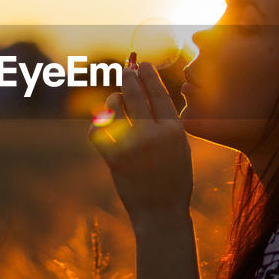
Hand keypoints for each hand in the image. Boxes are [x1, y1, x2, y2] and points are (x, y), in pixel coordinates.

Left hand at [88, 61, 192, 234]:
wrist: (161, 213)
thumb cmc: (174, 179)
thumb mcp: (181, 148)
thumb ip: (169, 122)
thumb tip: (152, 93)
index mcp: (174, 130)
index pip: (158, 92)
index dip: (148, 75)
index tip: (142, 65)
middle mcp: (153, 135)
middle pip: (135, 93)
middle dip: (128, 76)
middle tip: (125, 69)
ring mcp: (132, 147)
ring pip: (114, 107)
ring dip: (113, 100)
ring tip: (117, 102)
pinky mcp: (114, 160)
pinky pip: (97, 131)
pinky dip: (97, 125)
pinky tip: (103, 124)